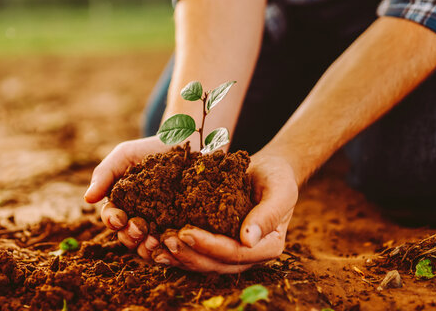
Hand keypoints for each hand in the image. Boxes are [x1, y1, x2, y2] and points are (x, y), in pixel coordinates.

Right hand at [84, 136, 171, 260]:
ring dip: (146, 247)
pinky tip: (170, 242)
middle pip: (127, 237)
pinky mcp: (180, 229)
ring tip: (154, 240)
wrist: (187, 143)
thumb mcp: (125, 155)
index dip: (112, 221)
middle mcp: (139, 218)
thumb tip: (87, 199)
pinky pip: (171, 246)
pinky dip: (167, 249)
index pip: (112, 219)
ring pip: (146, 247)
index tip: (119, 218)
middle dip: (129, 236)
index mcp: (122, 204)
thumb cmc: (152, 149)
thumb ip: (104, 174)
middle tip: (139, 228)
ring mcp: (160, 226)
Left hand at [152, 150, 298, 272]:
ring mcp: (231, 253)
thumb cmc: (276, 177)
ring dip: (178, 256)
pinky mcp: (215, 244)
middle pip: (215, 264)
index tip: (186, 232)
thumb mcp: (280, 189)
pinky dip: (175, 251)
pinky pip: (195, 252)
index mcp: (268, 246)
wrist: (267, 170)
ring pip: (202, 263)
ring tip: (156, 244)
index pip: (236, 253)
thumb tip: (248, 240)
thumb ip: (268, 214)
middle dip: (189, 253)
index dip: (210, 246)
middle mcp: (248, 255)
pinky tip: (155, 243)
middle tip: (166, 238)